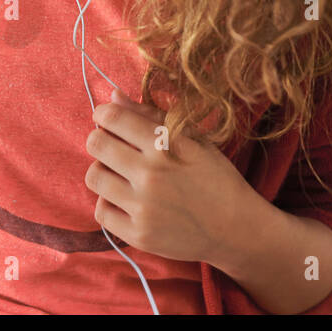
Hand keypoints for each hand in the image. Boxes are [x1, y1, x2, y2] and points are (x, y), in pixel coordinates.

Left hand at [84, 89, 258, 264]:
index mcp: (165, 145)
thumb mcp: (193, 139)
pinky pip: (101, 211)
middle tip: (112, 146)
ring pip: (94, 177)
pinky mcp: (139, 235)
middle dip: (100, 139)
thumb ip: (151, 116)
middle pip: (96, 145)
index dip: (104, 114)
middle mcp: (150, 175)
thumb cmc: (216, 177)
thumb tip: (113, 95)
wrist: (237, 228)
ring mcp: (143, 207)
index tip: (107, 118)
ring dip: (103, 171)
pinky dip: (109, 203)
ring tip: (121, 174)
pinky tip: (126, 199)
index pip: (112, 118)